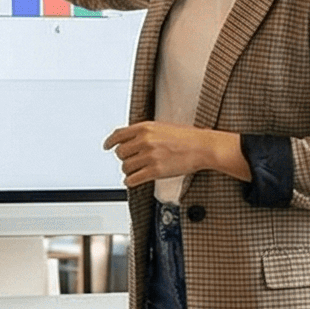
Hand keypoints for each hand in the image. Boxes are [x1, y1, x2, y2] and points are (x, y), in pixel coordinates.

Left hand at [104, 122, 246, 186]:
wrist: (202, 147)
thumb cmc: (186, 137)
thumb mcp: (162, 127)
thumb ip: (144, 132)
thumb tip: (128, 138)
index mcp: (145, 127)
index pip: (119, 135)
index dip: (110, 142)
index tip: (107, 146)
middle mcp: (145, 141)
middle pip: (120, 153)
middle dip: (124, 158)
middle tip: (130, 160)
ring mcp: (150, 156)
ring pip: (126, 167)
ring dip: (128, 170)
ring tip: (136, 170)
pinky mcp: (155, 171)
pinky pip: (133, 179)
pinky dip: (130, 181)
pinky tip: (133, 180)